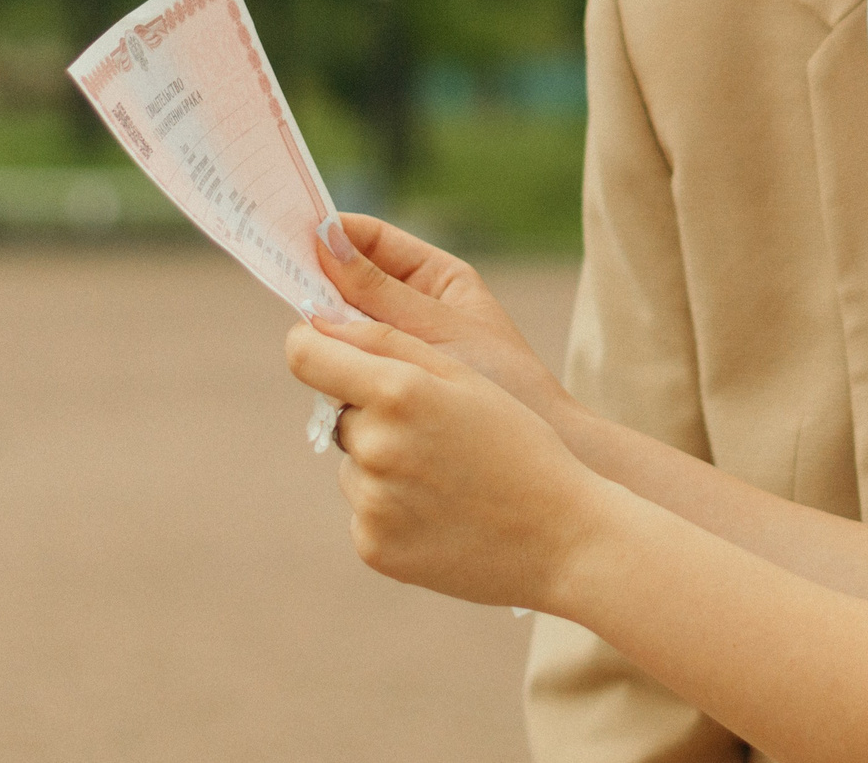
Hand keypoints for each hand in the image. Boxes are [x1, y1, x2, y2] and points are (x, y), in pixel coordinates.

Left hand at [285, 316, 615, 609]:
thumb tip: (314, 323)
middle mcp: (374, 446)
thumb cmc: (520, 443)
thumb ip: (385, 340)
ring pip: (355, 464)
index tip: (330, 352)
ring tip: (448, 477)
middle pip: (339, 413)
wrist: (563, 537)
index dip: (313, 345)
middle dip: (373, 414)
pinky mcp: (372, 546)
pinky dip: (393, 509)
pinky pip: (365, 511)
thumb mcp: (465, 374)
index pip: (304, 354)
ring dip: (385, 464)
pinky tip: (442, 512)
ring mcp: (370, 503)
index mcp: (397, 392)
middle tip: (438, 433)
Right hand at [311, 213, 576, 428]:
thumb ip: (380, 292)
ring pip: (339, 337)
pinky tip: (331, 389)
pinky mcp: (379, 398)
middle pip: (345, 287)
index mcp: (433, 277)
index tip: (289, 230)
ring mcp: (392, 354)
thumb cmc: (505, 382)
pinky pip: (344, 377)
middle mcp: (408, 311)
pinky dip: (336, 380)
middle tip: (288, 288)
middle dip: (320, 291)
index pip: (370, 240)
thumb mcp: (440, 329)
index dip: (330, 233)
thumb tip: (325, 238)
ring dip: (328, 342)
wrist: (532, 464)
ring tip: (317, 344)